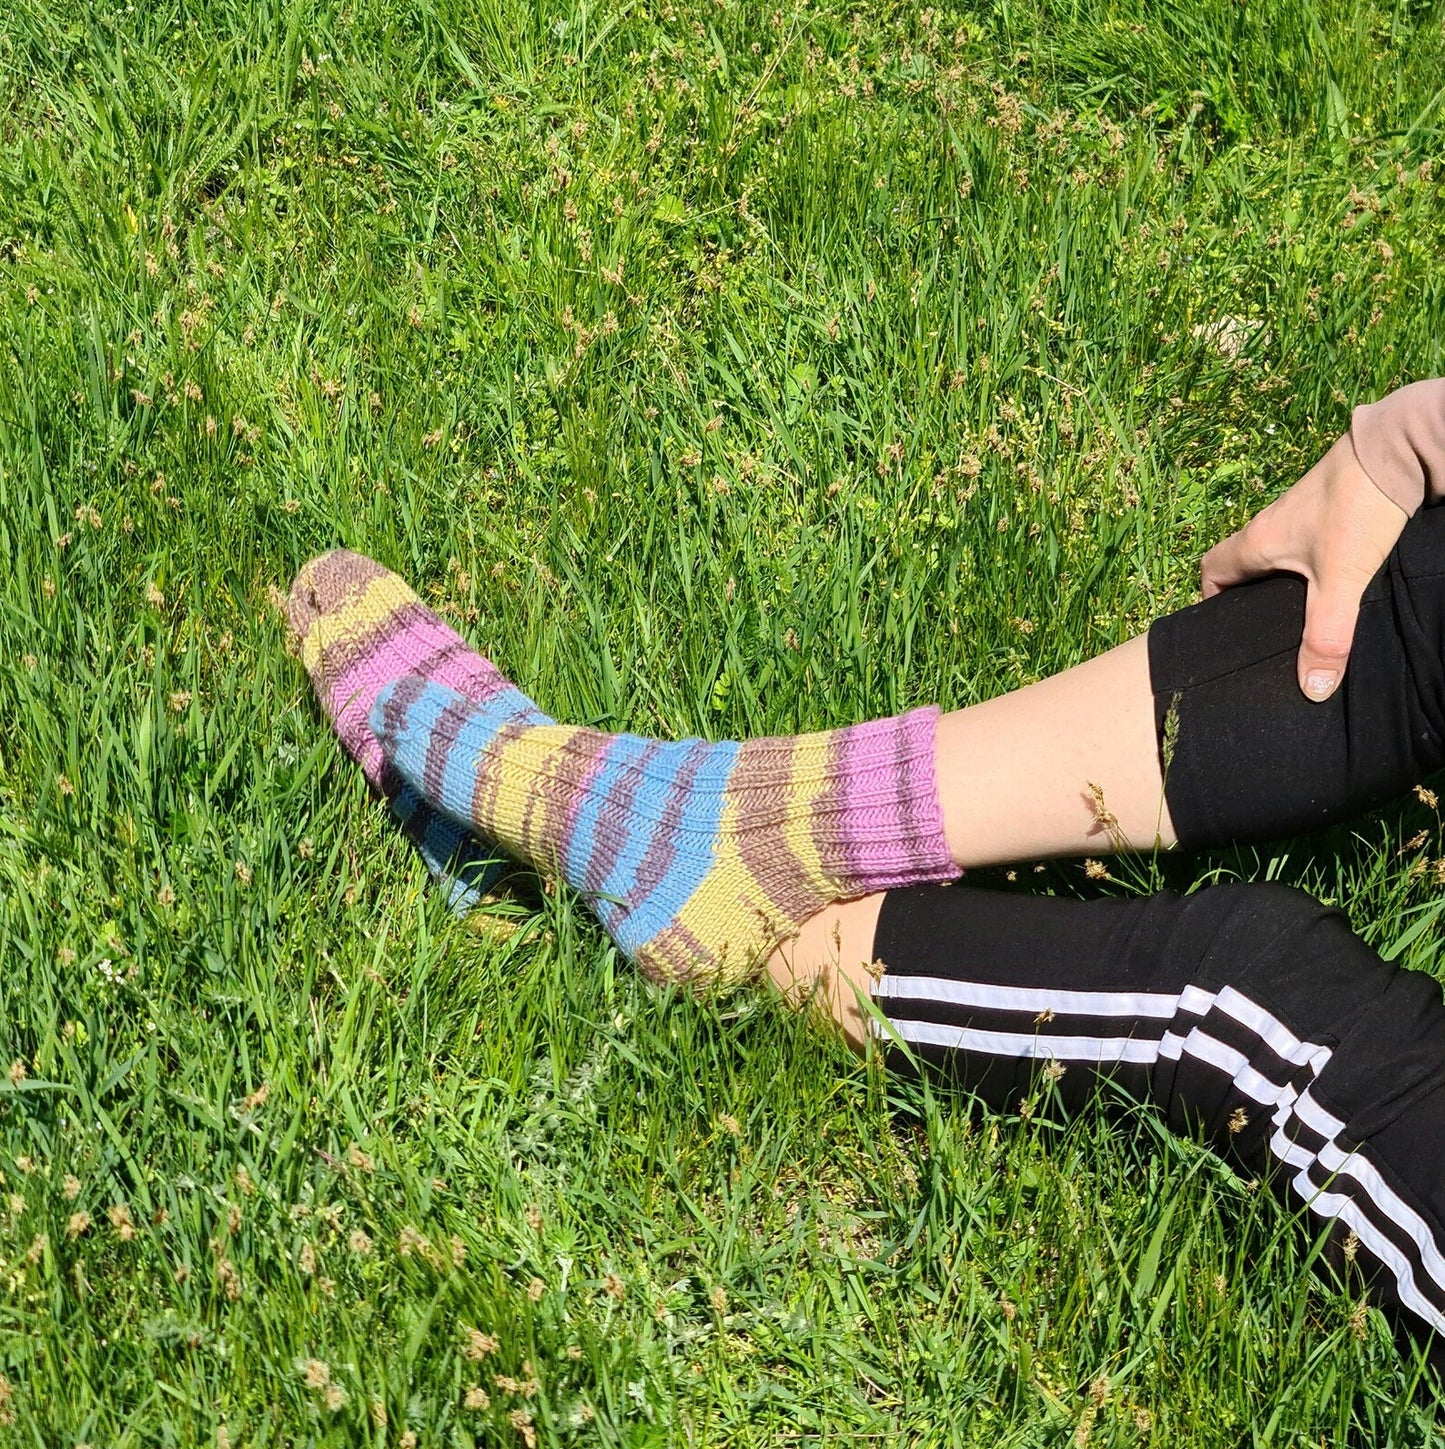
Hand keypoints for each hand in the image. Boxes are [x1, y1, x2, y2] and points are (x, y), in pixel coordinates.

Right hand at [1199, 434, 1409, 700]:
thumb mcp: (1342, 581)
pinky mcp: (1330, 508)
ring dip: (1281, 581)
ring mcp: (1300, 515)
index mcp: (1256, 543)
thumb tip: (1312, 690)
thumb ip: (1327, 636)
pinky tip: (1335, 581)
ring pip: (1276, 555)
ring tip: (1301, 612)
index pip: (1210, 571)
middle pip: (1242, 566)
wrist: (1397, 449)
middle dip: (1247, 598)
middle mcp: (1270, 526)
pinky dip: (1309, 565)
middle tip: (1265, 629)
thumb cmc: (1357, 509)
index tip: (1223, 627)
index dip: (1210, 600)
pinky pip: (1304, 543)